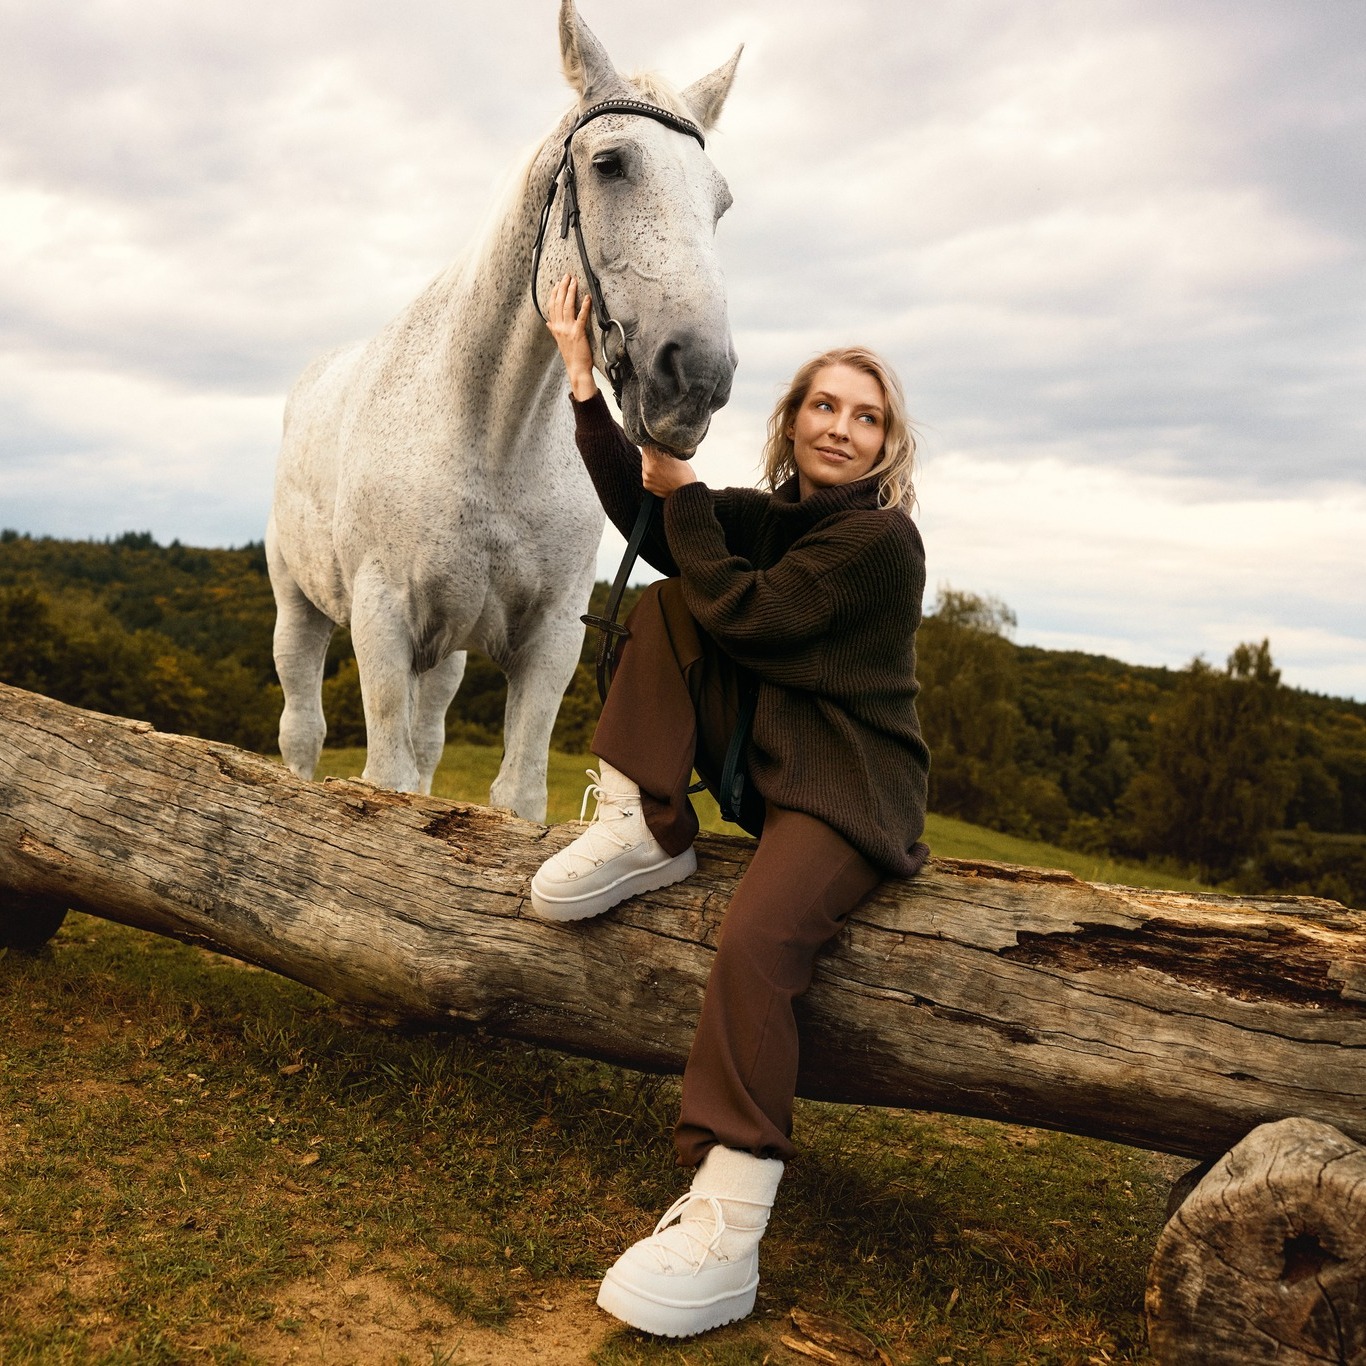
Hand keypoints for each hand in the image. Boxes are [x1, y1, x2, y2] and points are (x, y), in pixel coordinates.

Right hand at [546, 274, 597, 399]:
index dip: (554, 293)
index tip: (558, 283)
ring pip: (567, 306)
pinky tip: (587, 297)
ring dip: (571, 292)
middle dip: (563, 288)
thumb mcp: (559, 342)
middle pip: (558, 303)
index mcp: (555, 328)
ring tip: (575, 282)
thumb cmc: (571, 356)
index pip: (552, 306)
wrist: (576, 369)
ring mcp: (568, 330)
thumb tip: (548, 323)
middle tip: (567, 276)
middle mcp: (559, 327)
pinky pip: (581, 317)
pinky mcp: (578, 333)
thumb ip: (554, 330)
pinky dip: (584, 306)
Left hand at [641, 445, 698, 495]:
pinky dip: (652, 472)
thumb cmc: (685, 474)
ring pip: (645, 464)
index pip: (646, 444)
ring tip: (663, 465)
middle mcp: (647, 469)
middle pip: (645, 454)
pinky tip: (662, 473)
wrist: (686, 493)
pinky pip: (646, 473)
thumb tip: (658, 441)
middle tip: (662, 453)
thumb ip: (665, 448)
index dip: (651, 440)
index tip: (655, 439)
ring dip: (651, 462)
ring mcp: (646, 478)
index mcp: (654, 459)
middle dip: (652, 452)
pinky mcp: (646, 485)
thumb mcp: (676, 456)